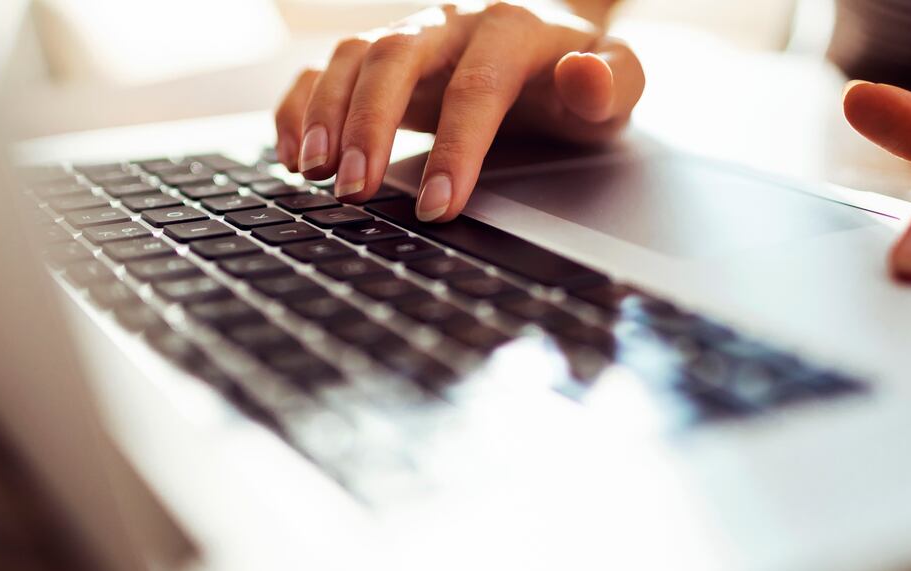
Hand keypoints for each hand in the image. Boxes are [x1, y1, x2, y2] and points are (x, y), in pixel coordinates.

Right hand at [274, 2, 643, 221]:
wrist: (550, 41)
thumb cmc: (579, 77)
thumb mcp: (618, 82)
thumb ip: (615, 82)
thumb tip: (585, 78)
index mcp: (511, 29)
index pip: (476, 87)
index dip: (456, 148)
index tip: (440, 207)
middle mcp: (451, 23)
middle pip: (395, 58)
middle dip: (369, 125)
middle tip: (355, 191)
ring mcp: (408, 36)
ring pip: (351, 56)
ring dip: (325, 113)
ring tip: (312, 173)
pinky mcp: (378, 59)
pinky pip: (323, 68)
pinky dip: (298, 106)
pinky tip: (291, 154)